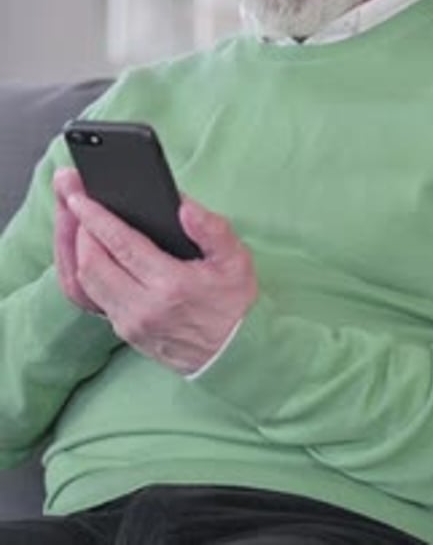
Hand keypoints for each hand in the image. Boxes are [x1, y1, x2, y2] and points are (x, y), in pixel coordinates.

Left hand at [53, 168, 257, 373]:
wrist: (233, 353)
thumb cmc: (233, 302)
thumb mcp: (236, 259)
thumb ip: (211, 229)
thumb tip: (183, 206)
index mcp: (171, 285)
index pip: (121, 244)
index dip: (96, 218)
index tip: (78, 197)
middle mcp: (144, 307)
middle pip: (93, 263)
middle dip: (80, 231)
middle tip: (79, 205)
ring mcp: (131, 323)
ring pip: (88, 282)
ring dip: (80, 251)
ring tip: (84, 226)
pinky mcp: (126, 332)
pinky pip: (95, 298)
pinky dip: (89, 271)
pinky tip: (94, 253)